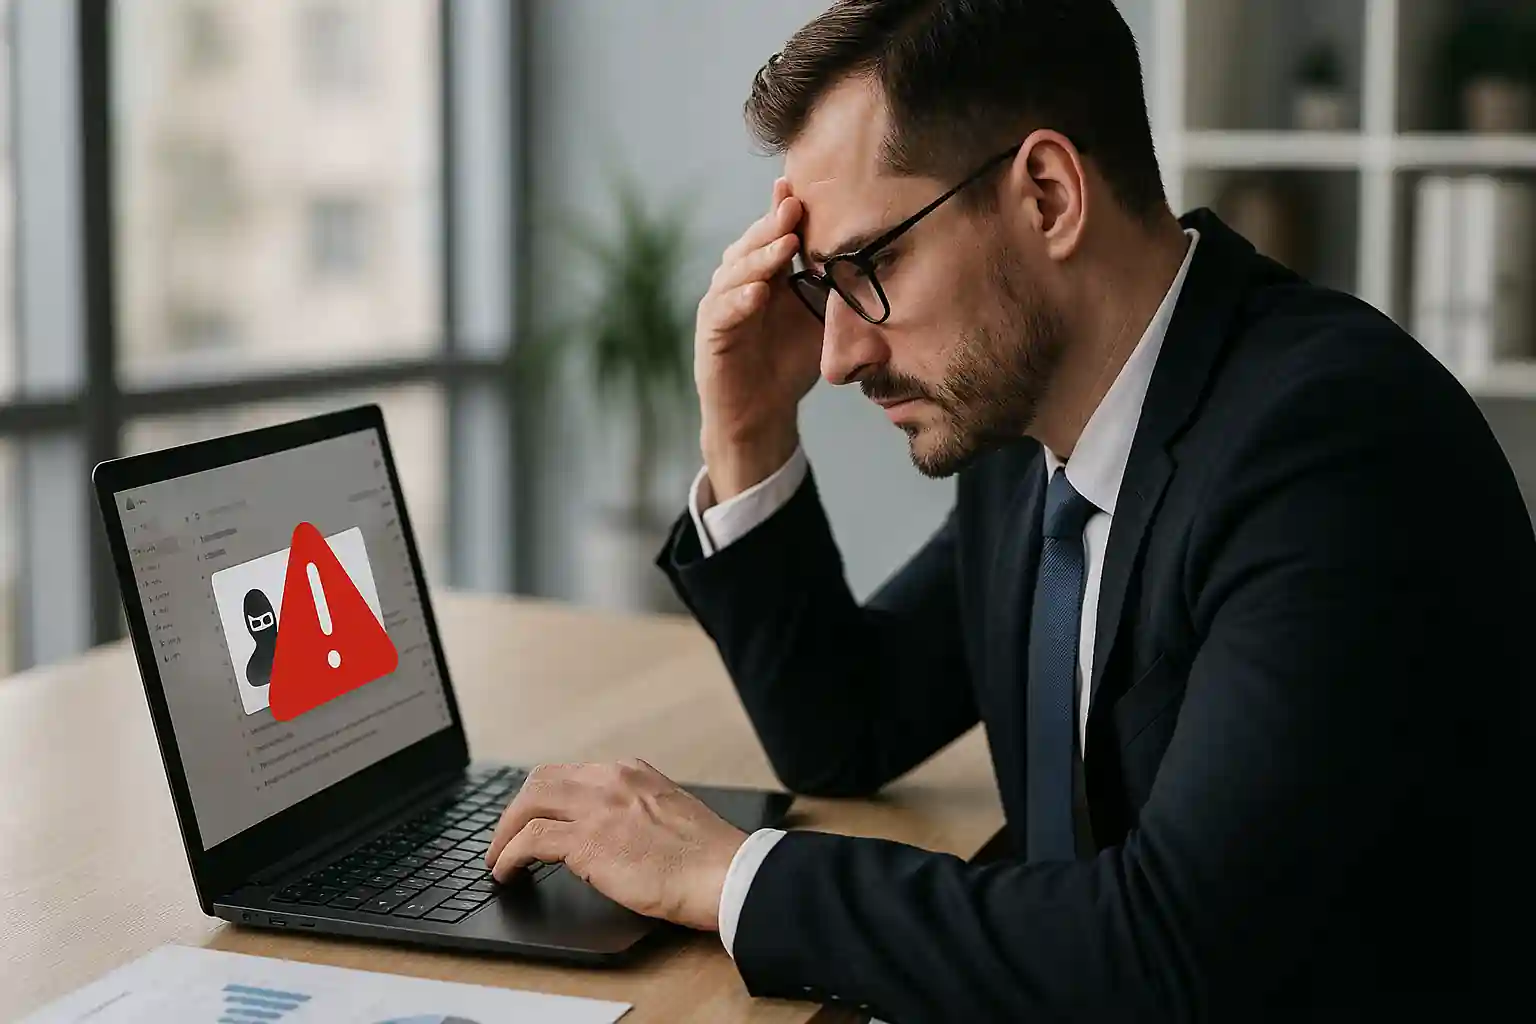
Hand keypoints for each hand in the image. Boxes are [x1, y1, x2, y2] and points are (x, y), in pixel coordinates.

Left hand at [485, 759, 748, 931]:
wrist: (726, 873)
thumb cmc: (708, 855)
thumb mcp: (668, 812)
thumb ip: (634, 810)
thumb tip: (608, 831)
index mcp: (630, 772)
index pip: (569, 774)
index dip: (542, 799)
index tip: (533, 818)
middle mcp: (609, 780)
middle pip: (539, 782)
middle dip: (516, 811)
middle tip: (506, 837)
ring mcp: (596, 807)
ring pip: (528, 805)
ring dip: (504, 834)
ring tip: (498, 859)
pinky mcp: (587, 841)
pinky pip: (530, 841)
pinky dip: (509, 856)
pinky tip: (507, 872)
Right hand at [696, 177, 823, 500]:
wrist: (762, 413)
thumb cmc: (790, 363)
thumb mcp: (820, 321)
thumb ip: (834, 291)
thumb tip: (876, 261)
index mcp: (766, 273)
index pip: (773, 235)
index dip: (783, 211)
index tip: (800, 187)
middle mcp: (739, 282)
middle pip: (753, 244)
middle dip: (773, 224)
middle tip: (794, 205)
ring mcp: (721, 305)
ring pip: (736, 271)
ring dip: (760, 256)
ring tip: (784, 243)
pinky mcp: (711, 334)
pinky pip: (724, 312)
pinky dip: (740, 300)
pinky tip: (759, 291)